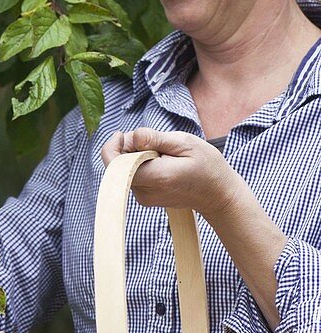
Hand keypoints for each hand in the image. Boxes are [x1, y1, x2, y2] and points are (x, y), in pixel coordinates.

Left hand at [101, 127, 244, 219]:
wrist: (218, 194)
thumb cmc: (206, 166)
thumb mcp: (185, 143)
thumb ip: (156, 139)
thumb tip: (133, 136)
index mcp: (155, 176)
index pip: (114, 164)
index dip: (113, 146)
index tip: (123, 134)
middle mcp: (145, 191)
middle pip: (118, 164)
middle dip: (128, 147)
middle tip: (153, 141)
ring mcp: (144, 197)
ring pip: (124, 169)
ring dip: (135, 155)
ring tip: (161, 153)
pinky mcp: (145, 198)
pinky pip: (132, 175)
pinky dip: (140, 164)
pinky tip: (160, 162)